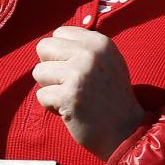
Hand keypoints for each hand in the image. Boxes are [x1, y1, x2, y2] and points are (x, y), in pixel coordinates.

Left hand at [33, 25, 146, 159]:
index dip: (60, 53)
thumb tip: (54, 40)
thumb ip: (84, 47)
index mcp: (99, 42)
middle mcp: (89, 54)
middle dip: (50, 67)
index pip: (59, 33)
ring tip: (71, 97)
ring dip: (50, 88)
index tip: (75, 69)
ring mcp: (78, 74)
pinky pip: (41, 96)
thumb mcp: (107, 61)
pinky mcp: (68, 96)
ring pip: (38, 72)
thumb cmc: (112, 97)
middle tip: (68, 83)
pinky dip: (52, 106)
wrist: (126, 131)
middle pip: (43, 47)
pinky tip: (70, 110)